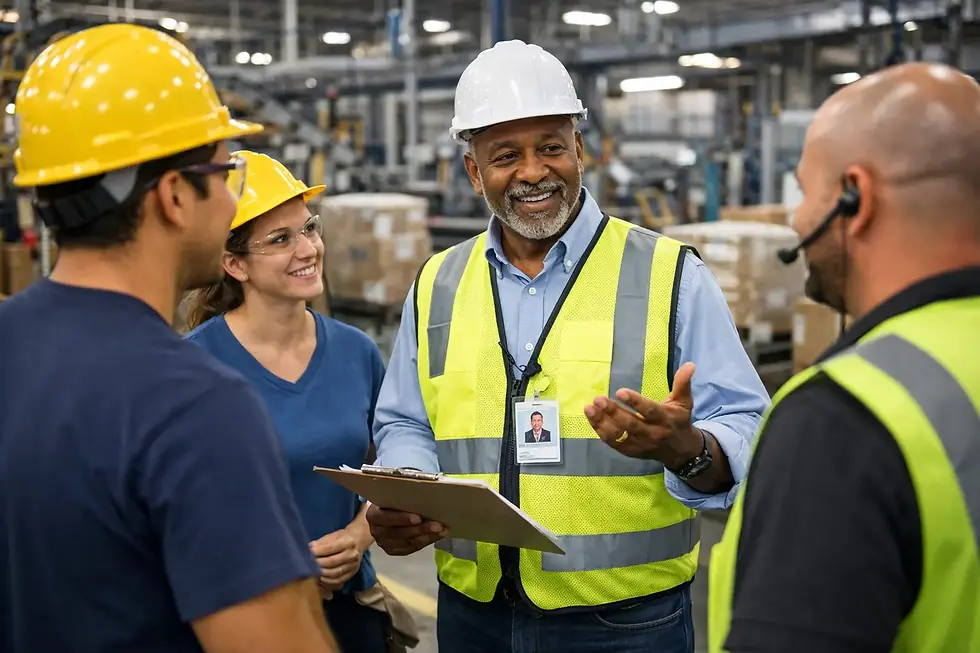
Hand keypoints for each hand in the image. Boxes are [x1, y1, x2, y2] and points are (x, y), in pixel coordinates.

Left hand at [310, 530, 362, 594]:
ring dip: (321, 574)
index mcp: (348, 542)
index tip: (308, 552)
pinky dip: (327, 582)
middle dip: (318, 564)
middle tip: (307, 565)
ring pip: (335, 573)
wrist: (358, 542)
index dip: (318, 551)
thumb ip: (321, 542)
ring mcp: (353, 566)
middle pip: (332, 562)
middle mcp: (352, 555)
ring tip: (312, 572)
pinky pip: (338, 581)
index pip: (330, 548)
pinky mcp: (351, 574)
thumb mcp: (333, 535)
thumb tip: (310, 548)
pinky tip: (320, 579)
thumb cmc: (342, 538)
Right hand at [366, 503, 447, 555]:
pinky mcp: (394, 550)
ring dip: (428, 536)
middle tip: (438, 525)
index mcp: (373, 515)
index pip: (386, 518)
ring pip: (408, 542)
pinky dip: (427, 541)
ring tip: (443, 530)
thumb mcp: (391, 496)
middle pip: (400, 532)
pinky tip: (438, 535)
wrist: (383, 514)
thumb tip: (425, 492)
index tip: (418, 517)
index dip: (402, 518)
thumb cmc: (390, 501)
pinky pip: (412, 548)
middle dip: (421, 529)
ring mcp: (385, 543)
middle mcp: (377, 531)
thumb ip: (401, 497)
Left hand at [584, 362, 703, 468]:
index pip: (649, 411)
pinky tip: (592, 417)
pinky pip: (613, 443)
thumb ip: (683, 383)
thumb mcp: (684, 402)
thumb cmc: (679, 421)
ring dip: (602, 422)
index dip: (635, 402)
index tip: (620, 391)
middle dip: (613, 412)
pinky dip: (601, 431)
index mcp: (665, 419)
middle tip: (598, 399)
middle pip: (630, 424)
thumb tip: (690, 365)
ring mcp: (640, 444)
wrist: (681, 451)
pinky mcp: (631, 451)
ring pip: (619, 435)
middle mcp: (652, 433)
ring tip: (589, 408)